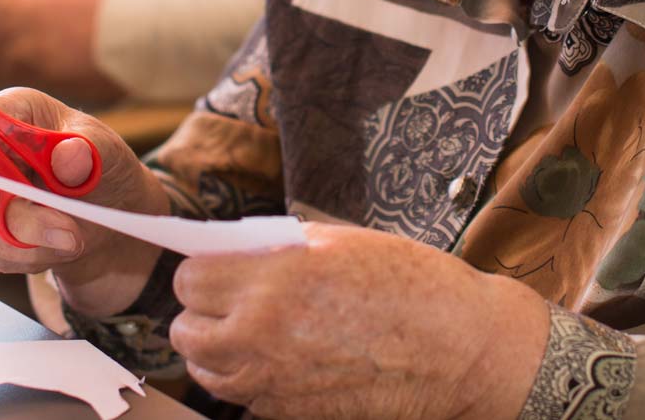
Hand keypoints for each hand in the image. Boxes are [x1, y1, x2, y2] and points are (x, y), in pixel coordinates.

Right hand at [0, 87, 169, 316]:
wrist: (110, 209)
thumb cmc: (101, 164)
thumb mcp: (108, 149)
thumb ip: (90, 149)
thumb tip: (67, 155)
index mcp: (10, 115)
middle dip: (17, 218)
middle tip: (68, 232)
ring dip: (29, 243)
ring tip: (75, 239)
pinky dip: (33, 256)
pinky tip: (61, 245)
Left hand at [170, 223, 549, 418]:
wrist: (459, 350)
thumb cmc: (413, 286)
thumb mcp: (340, 241)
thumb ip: (278, 248)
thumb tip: (235, 252)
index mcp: (276, 278)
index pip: (190, 279)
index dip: (204, 270)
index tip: (218, 268)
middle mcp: (264, 331)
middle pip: (185, 329)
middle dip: (202, 311)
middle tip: (230, 299)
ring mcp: (274, 380)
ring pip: (204, 369)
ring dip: (216, 348)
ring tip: (248, 331)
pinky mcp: (289, 414)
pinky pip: (240, 397)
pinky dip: (246, 379)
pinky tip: (277, 358)